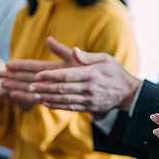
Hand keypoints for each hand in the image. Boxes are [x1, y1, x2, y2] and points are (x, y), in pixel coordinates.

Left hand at [0, 36, 140, 113]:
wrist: (129, 92)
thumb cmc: (115, 72)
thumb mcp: (105, 58)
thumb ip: (88, 56)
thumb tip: (74, 51)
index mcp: (92, 74)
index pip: (68, 75)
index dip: (52, 75)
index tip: (38, 75)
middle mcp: (90, 88)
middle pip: (63, 88)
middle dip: (44, 87)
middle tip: (29, 86)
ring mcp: (90, 99)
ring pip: (65, 99)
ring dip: (47, 97)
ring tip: (33, 94)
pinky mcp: (89, 107)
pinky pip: (70, 107)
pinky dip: (57, 105)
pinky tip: (45, 103)